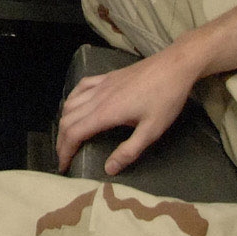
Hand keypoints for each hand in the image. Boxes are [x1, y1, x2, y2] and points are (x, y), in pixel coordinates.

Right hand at [56, 53, 200, 171]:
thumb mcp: (152, 130)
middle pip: (68, 119)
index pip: (74, 133)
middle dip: (61, 140)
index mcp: (106, 113)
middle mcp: (97, 98)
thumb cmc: (166, 99)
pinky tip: (75, 105)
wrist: (175, 66)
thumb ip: (129, 151)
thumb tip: (108, 169)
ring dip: (64, 121)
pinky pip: (81, 86)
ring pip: (71, 103)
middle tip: (65, 156)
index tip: (63, 166)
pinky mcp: (107, 76)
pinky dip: (72, 99)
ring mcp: (101, 85)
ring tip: (68, 136)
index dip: (65, 151)